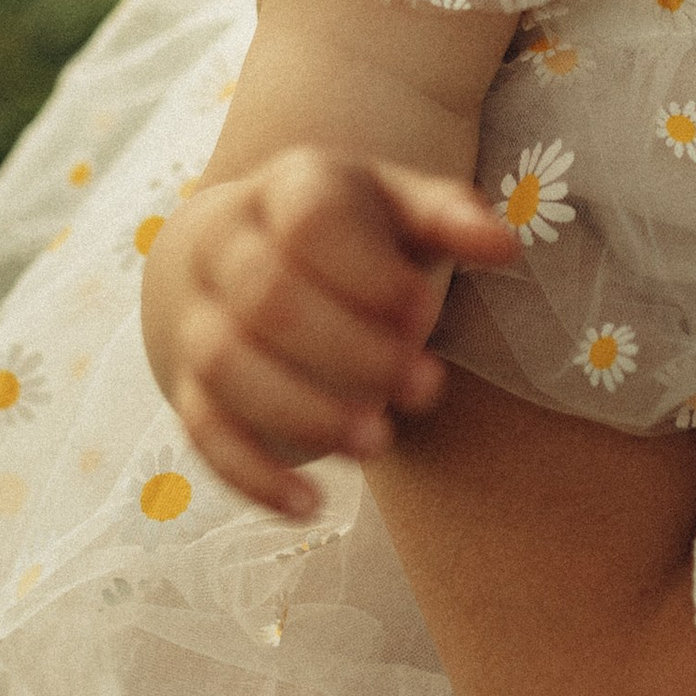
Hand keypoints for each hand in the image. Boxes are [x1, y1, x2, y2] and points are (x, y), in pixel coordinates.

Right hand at [144, 150, 518, 516]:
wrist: (251, 248)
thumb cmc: (352, 232)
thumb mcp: (401, 208)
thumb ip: (450, 219)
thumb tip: (504, 247)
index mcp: (288, 188)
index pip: (311, 221)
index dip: (369, 272)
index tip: (424, 311)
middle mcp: (227, 246)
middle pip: (268, 297)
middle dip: (351, 351)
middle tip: (427, 389)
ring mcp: (199, 318)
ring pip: (228, 366)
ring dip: (304, 412)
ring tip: (381, 443)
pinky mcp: (190, 385)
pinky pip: (203, 432)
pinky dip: (252, 475)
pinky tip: (311, 507)